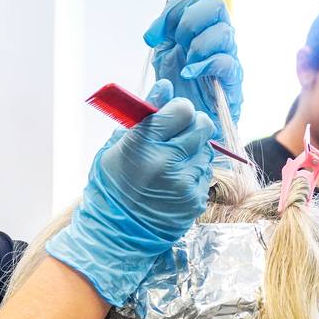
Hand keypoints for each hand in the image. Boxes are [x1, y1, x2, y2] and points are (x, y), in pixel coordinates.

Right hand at [47, 80, 214, 304]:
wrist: (116, 232)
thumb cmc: (112, 184)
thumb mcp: (117, 146)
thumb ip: (144, 116)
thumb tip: (165, 86)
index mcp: (143, 144)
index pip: (182, 109)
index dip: (179, 109)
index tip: (172, 115)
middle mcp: (166, 162)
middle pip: (202, 125)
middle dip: (192, 124)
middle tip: (178, 134)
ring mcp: (184, 183)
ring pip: (206, 148)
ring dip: (194, 149)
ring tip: (173, 161)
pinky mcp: (195, 199)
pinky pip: (205, 172)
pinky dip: (194, 171)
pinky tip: (175, 179)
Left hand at [143, 0, 241, 131]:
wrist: (184, 122)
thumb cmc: (178, 86)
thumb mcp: (165, 49)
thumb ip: (169, 20)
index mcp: (201, 26)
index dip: (171, 10)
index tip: (153, 36)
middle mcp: (218, 36)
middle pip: (216, 6)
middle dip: (189, 21)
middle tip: (175, 43)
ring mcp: (228, 57)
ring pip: (224, 33)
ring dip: (197, 45)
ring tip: (184, 63)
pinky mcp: (232, 82)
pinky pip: (227, 63)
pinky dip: (205, 66)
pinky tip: (189, 74)